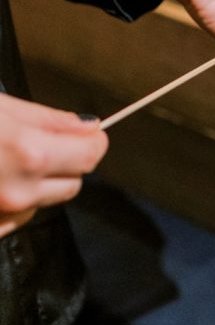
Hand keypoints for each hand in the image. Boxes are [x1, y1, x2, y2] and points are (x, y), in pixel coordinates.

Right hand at [0, 94, 107, 237]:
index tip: (92, 134)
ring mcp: (4, 216)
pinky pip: (16, 217)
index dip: (94, 142)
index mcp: (30, 154)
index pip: (89, 156)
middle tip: (40, 143)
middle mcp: (21, 191)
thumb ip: (47, 119)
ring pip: (44, 202)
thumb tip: (88, 126)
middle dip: (67, 164)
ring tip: (4, 161)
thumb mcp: (0, 107)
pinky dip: (12, 201)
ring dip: (37, 184)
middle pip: (73, 184)